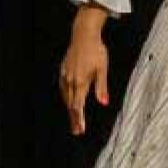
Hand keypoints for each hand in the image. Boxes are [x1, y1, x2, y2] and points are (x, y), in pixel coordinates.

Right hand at [60, 6, 110, 134]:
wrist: (83, 36)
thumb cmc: (97, 52)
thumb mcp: (103, 69)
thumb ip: (102, 87)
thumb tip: (104, 103)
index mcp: (80, 82)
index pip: (78, 105)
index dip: (79, 118)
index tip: (80, 129)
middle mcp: (70, 80)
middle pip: (71, 104)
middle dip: (74, 118)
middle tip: (77, 131)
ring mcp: (65, 75)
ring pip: (66, 97)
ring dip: (70, 109)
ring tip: (75, 120)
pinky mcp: (63, 70)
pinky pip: (63, 88)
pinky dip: (66, 98)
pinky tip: (69, 101)